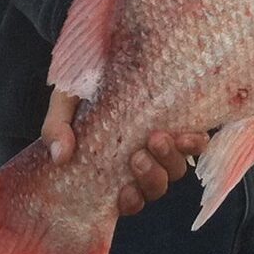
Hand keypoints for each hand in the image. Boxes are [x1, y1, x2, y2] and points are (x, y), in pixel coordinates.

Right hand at [41, 90, 209, 216]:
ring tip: (158, 138)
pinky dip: (194, 144)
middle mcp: (141, 160)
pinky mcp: (181, 122)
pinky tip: (187, 134)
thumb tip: (59, 155)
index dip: (130, 202)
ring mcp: (163, 144)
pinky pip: (197, 145)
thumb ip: (56, 127)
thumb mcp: (62, 104)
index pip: (127, 200)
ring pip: (176, 170)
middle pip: (156, 186)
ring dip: (170, 160)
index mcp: (113, 166)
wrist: (100, 52)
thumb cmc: (80, 85)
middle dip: (150, 177)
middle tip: (137, 156)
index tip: (124, 190)